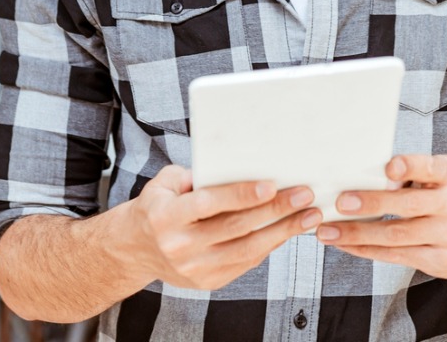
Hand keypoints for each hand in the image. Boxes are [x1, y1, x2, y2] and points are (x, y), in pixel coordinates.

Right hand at [121, 165, 321, 290]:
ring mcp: (195, 268)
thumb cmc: (159, 206)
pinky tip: (289, 230)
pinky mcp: (208, 282)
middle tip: (304, 195)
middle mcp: (180, 246)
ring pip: (247, 249)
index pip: (209, 204)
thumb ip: (195, 174)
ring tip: (309, 215)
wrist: (137, 250)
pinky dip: (270, 245)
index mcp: (166, 217)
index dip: (241, 194)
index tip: (271, 185)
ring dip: (283, 231)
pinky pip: (246, 262)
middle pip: (236, 227)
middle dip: (275, 210)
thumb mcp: (166, 183)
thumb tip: (236, 164)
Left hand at [314, 155, 446, 279]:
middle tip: (341, 202)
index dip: (410, 167)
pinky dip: (366, 250)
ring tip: (328, 230)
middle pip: (408, 206)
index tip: (389, 166)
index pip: (430, 168)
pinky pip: (395, 256)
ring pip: (396, 236)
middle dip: (372, 204)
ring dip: (357, 233)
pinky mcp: (439, 261)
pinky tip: (344, 244)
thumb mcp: (440, 176)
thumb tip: (366, 174)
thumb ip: (412, 174)